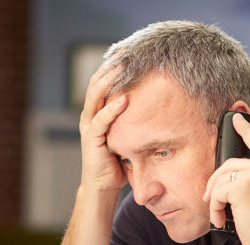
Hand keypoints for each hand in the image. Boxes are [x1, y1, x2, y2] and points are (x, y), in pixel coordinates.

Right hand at [78, 62, 128, 192]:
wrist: (103, 187)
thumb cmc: (118, 162)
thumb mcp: (128, 135)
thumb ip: (135, 121)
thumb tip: (160, 107)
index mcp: (97, 113)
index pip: (102, 83)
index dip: (112, 67)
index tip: (129, 53)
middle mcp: (90, 116)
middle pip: (96, 84)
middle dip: (110, 68)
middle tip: (125, 53)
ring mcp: (88, 127)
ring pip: (95, 98)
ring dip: (109, 82)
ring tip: (122, 68)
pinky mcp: (91, 140)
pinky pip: (100, 121)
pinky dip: (111, 109)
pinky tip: (124, 99)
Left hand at [202, 113, 249, 244]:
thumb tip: (224, 178)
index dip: (246, 130)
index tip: (235, 117)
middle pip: (230, 164)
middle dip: (215, 182)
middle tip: (209, 199)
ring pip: (221, 178)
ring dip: (214, 199)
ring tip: (219, 216)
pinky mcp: (243, 186)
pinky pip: (217, 192)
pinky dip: (214, 207)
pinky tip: (220, 220)